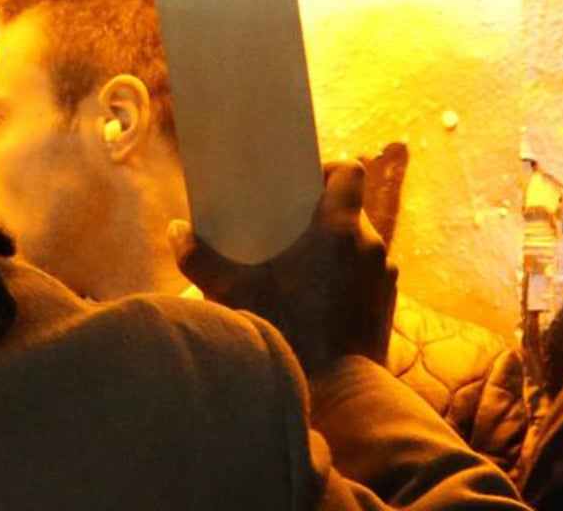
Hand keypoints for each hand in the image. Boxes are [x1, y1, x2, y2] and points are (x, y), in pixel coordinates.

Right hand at [169, 160, 397, 378]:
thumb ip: (199, 258)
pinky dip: (348, 277)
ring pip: (360, 243)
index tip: (302, 184)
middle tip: (289, 228)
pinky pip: (367, 274)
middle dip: (322, 214)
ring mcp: (384, 276)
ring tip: (302, 265)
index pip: (349, 171)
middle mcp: (370, 246)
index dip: (328, 170)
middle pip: (351, 208)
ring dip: (336, 248)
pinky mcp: (387, 304)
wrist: (340, 392)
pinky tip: (319, 297)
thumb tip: (175, 230)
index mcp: (340, 228)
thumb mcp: (233, 292)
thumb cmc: (290, 332)